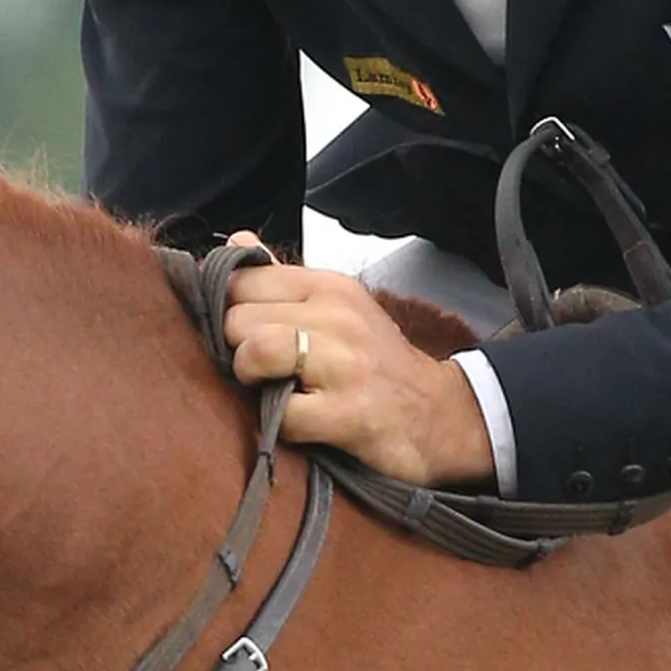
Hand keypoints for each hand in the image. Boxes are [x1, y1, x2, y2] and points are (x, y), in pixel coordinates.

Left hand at [223, 261, 494, 488]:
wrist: (439, 416)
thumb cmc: (375, 364)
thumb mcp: (338, 307)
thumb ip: (282, 278)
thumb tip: (234, 242)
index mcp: (328, 286)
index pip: (241, 280)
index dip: (230, 312)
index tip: (248, 336)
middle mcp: (337, 316)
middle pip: (237, 319)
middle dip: (238, 351)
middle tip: (264, 372)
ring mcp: (345, 364)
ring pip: (256, 352)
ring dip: (251, 380)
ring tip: (273, 392)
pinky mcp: (350, 414)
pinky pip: (283, 415)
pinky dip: (281, 427)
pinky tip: (302, 424)